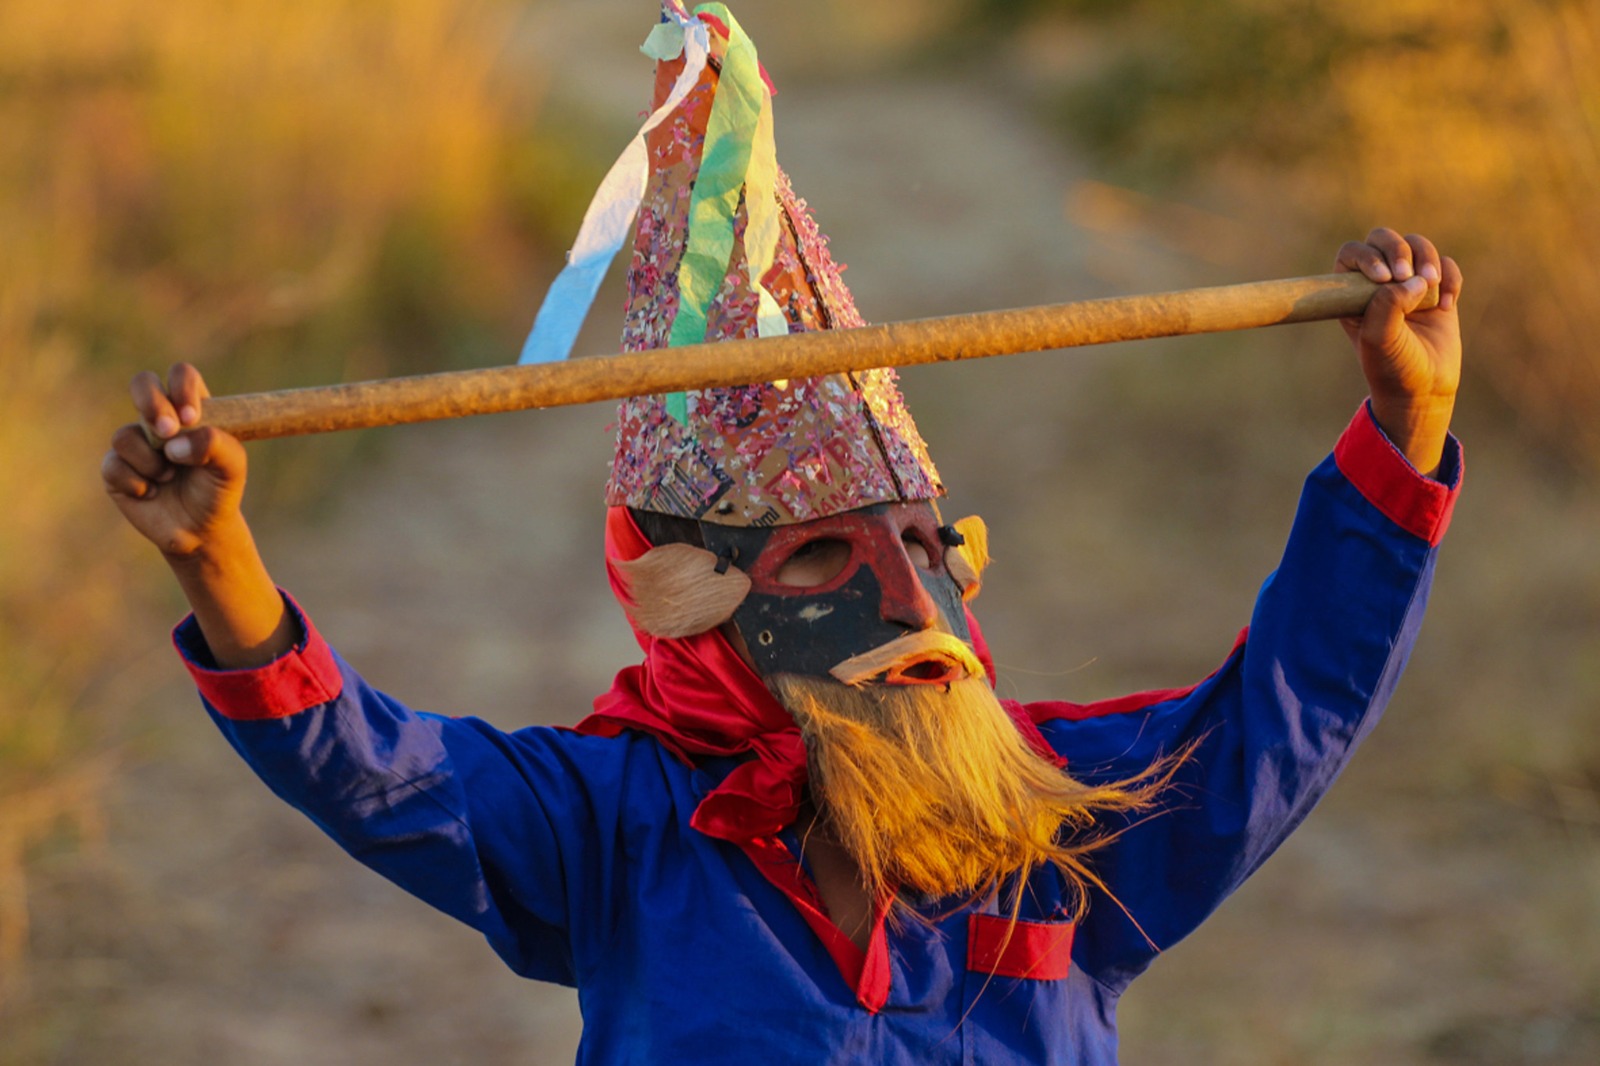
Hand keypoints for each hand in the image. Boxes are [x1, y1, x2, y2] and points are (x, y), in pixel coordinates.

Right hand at [102, 363, 247, 557]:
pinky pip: (113, 465)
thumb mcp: (232, 467)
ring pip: (125, 435)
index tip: (191, 417)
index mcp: (191, 409)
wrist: (200, 531)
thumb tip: (174, 444)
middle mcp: (159, 419)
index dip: (181, 388)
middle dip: (150, 403)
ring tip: (169, 477)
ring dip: (151, 461)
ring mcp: (135, 441)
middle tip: (166, 431)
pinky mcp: (115, 468)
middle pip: (142, 384)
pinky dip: (137, 483)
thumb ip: (214, 445)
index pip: (181, 375)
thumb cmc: (218, 490)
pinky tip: (151, 493)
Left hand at [1335, 228, 1463, 475]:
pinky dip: (1450, 277)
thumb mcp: (1380, 339)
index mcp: (1351, 293)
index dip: (1367, 256)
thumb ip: (1388, 306)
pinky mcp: (1438, 290)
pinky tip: (1446, 304)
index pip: (1352, 253)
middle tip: (1407, 275)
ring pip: (1417, 245)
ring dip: (1427, 259)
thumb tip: (1413, 279)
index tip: (1383, 278)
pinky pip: (1445, 265)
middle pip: (1383, 238)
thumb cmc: (1392, 366)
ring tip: (1431, 289)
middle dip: (1398, 249)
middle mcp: (1377, 283)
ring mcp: (1408, 284)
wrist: (1424, 389)